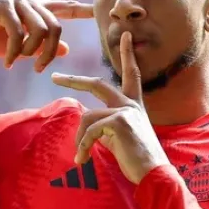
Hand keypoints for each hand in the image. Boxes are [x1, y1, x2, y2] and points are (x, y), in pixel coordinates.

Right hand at [0, 0, 93, 71]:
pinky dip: (15, 53)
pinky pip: (18, 33)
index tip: (98, 11)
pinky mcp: (2, 6)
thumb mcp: (23, 48)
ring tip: (21, 62)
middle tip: (39, 69)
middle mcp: (30, 0)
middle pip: (55, 27)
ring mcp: (16, 1)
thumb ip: (43, 47)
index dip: (82, 10)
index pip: (64, 9)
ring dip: (32, 52)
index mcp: (37, 8)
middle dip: (49, 52)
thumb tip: (66, 49)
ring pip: (39, 29)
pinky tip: (9, 64)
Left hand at [51, 32, 169, 183]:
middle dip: (74, 80)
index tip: (125, 35)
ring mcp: (125, 111)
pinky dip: (83, 147)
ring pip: (87, 116)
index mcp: (134, 105)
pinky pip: (89, 131)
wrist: (153, 174)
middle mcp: (130, 104)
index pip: (131, 74)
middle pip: (97, 83)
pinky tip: (83, 160)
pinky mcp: (119, 122)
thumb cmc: (137, 160)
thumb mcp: (118, 138)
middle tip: (55, 77)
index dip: (127, 54)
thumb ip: (104, 125)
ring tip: (82, 156)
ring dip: (80, 138)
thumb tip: (84, 119)